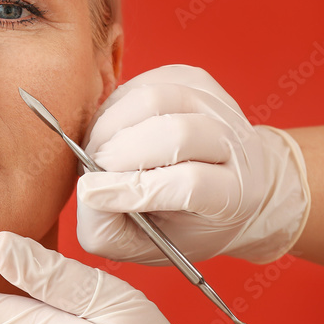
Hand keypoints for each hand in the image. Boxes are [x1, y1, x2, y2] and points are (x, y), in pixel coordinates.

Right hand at [78, 64, 310, 264]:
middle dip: (117, 152)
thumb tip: (88, 190)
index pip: (189, 184)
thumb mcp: (144, 244)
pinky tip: (115, 130)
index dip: (135, 188)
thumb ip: (108, 227)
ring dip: (111, 125)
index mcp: (235, 195)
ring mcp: (217, 104)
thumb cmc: (182, 221)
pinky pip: (144, 82)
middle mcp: (236, 144)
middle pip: (175, 134)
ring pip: (156, 99)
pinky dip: (116, 107)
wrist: (224, 182)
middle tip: (94, 170)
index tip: (91, 192)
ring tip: (99, 150)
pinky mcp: (193, 78)